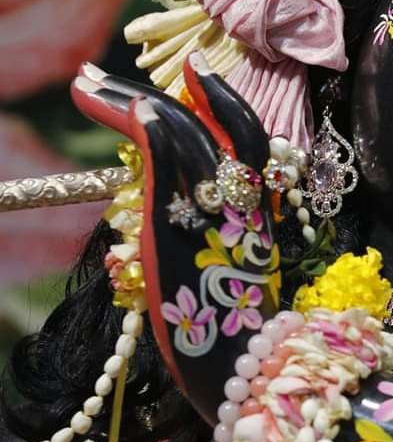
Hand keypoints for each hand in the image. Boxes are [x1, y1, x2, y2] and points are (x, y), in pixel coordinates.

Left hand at [72, 54, 284, 426]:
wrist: (238, 368)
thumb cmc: (232, 338)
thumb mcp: (232, 276)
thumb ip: (213, 235)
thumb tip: (172, 214)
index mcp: (259, 213)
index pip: (248, 137)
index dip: (223, 100)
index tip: (196, 73)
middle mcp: (242, 201)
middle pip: (207, 123)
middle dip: (155, 90)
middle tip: (103, 74)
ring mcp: (213, 208)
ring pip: (179, 130)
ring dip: (127, 100)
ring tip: (84, 84)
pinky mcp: (178, 221)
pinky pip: (165, 158)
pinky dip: (147, 126)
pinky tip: (120, 109)